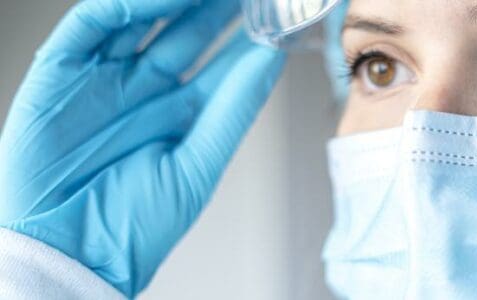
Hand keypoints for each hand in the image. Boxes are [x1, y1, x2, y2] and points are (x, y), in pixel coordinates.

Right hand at [0, 0, 285, 295]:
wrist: (72, 255)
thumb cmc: (134, 223)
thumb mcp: (197, 164)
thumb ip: (233, 108)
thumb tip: (271, 58)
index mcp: (183, 114)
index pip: (225, 60)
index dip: (251, 33)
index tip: (279, 11)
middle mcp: (146, 89)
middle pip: (189, 30)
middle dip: (219, 6)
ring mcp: (106, 77)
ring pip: (143, 18)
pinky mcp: (62, 72)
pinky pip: (93, 26)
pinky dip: (126, 7)